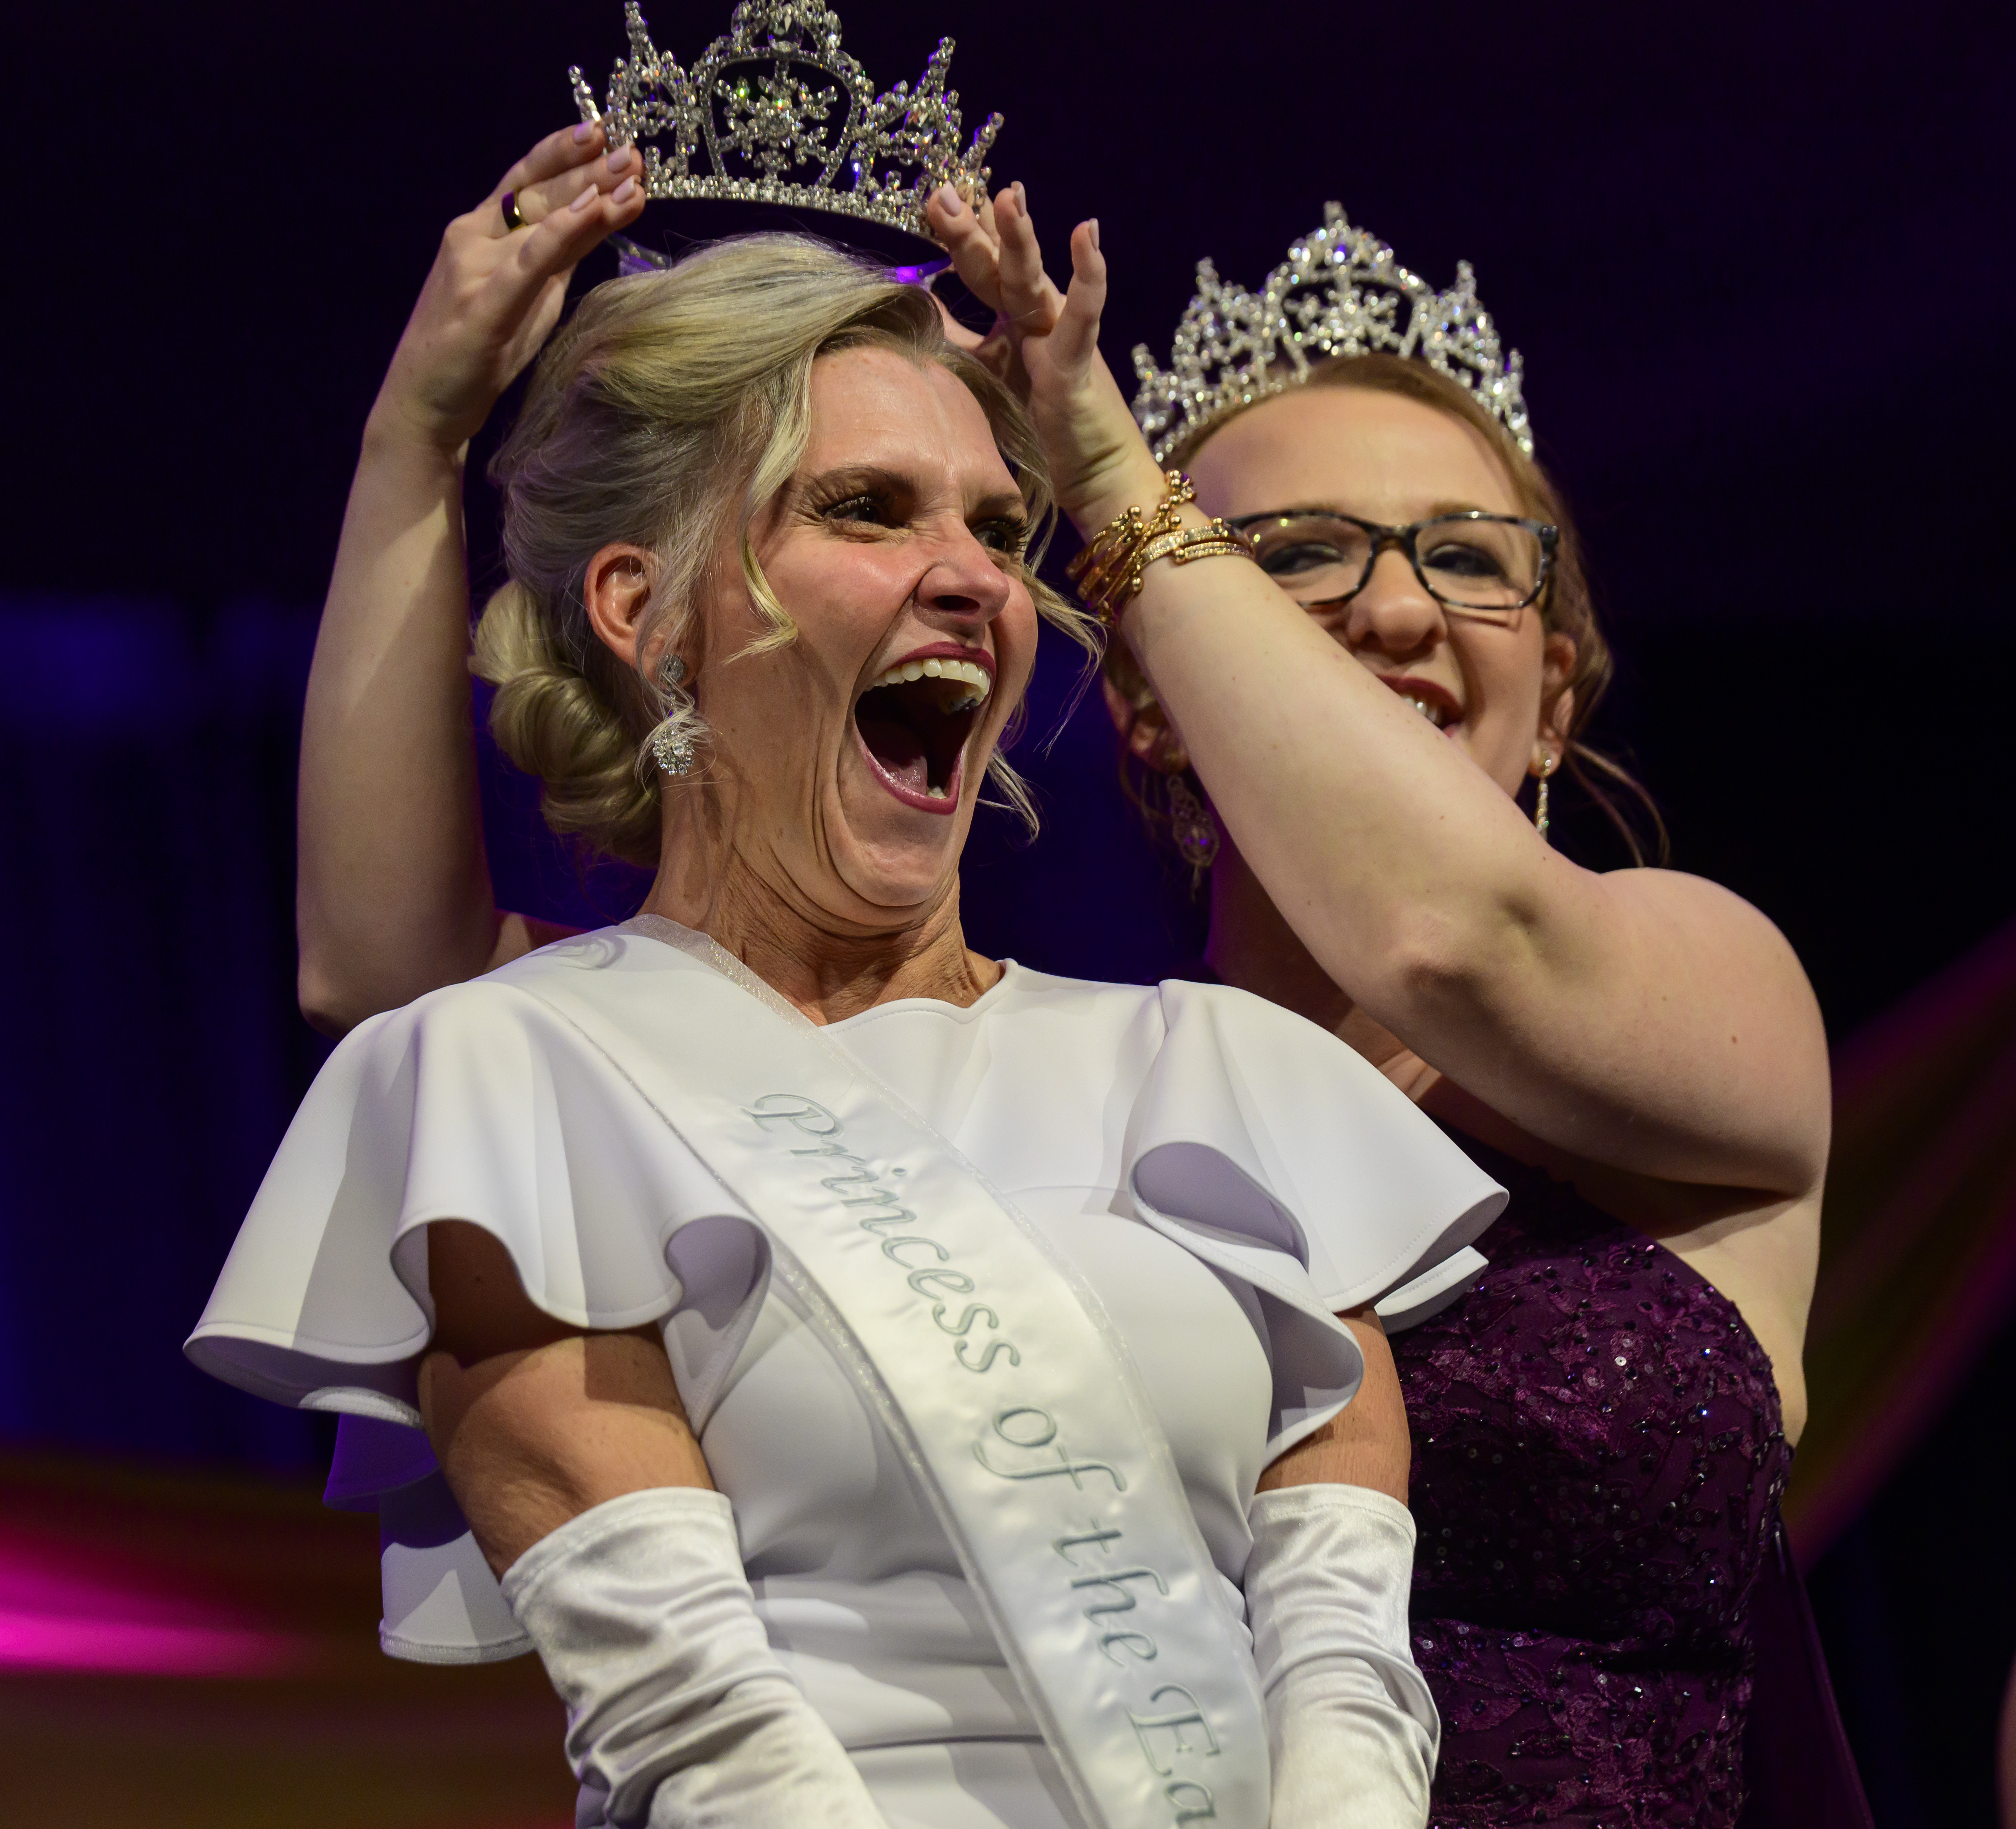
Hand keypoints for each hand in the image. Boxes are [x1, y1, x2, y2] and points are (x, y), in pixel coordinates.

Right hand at [371, 124, 648, 454]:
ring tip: (631, 175)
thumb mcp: (529, 295)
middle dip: (586, 167)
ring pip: (537, 220)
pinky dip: (561, 232)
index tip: (608, 137)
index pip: (527, 181)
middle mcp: (473, 238)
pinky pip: (528, 262)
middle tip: (632, 150)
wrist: (423, 404)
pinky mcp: (482, 305)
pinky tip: (591, 209)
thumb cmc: (477, 352)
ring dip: (587, 192)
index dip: (567, 155)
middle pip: (536, 191)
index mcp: (480, 232)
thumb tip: (597, 219)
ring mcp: (473, 268)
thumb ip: (557, 257)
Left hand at [926, 181, 1164, 533]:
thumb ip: (963, 343)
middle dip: (971, 230)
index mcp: (1015, 323)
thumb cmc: (1046, 431)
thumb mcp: (992, 379)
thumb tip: (925, 308)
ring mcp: (1058, 339)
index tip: (942, 196)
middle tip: (940, 194)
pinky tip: (1087, 233)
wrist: (1097, 479)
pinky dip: (1088, 276)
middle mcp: (1037, 321)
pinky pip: (1082, 317)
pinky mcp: (1076, 368)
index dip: (964, 233)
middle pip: (997, 268)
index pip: (983, 270)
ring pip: (1033, 282)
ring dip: (1020, 239)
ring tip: (1008, 198)